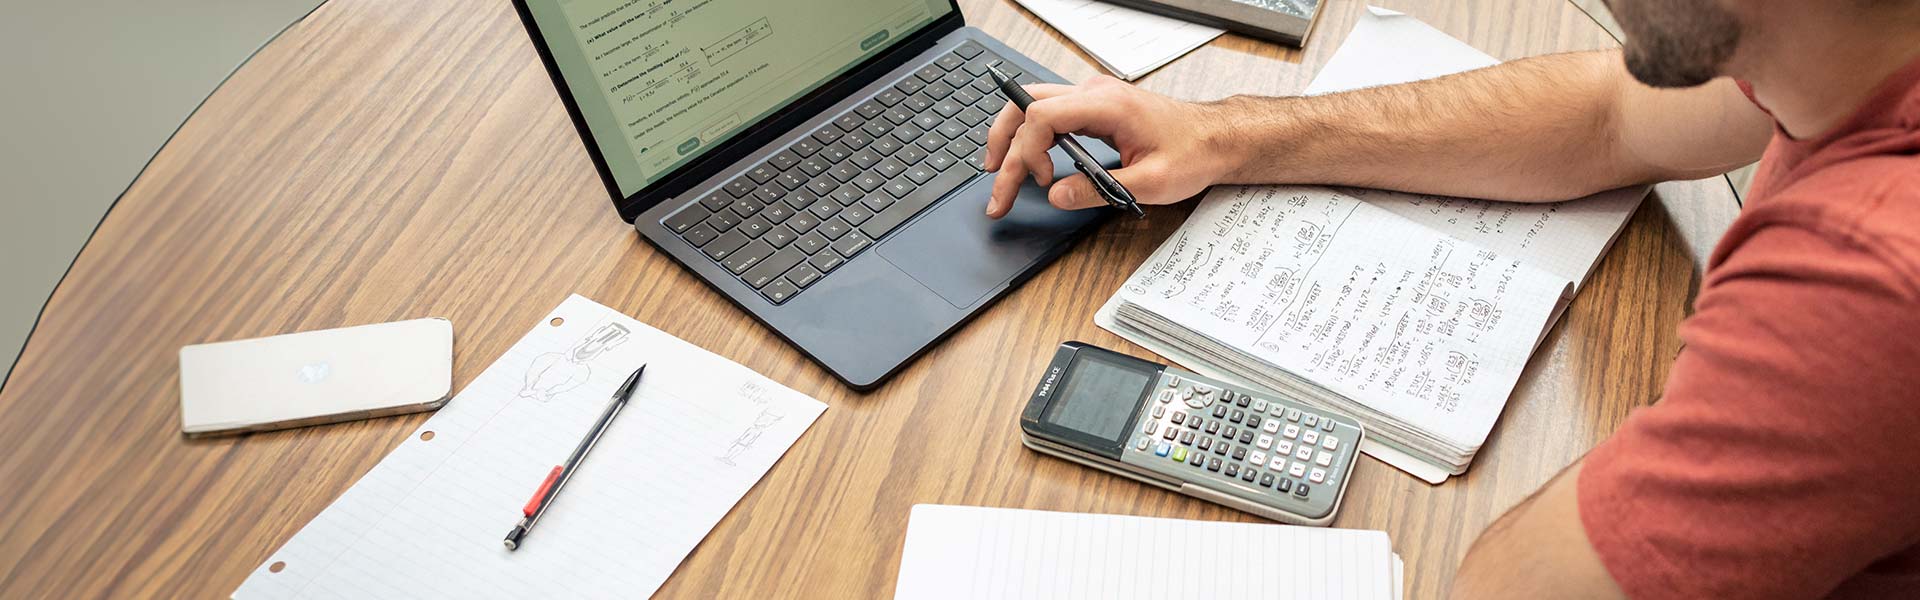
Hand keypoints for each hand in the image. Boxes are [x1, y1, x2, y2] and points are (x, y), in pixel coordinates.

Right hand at [983, 75, 1232, 217]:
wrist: (1215, 137)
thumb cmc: (1193, 152)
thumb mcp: (1151, 183)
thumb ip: (1099, 190)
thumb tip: (1057, 195)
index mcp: (1108, 104)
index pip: (1043, 115)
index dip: (1028, 151)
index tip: (1037, 182)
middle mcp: (1095, 93)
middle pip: (1027, 105)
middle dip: (1005, 144)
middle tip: (996, 185)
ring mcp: (1093, 97)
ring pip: (1034, 107)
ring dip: (1013, 138)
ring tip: (1001, 174)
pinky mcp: (1094, 107)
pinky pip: (1051, 114)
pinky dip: (1032, 137)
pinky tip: (1029, 162)